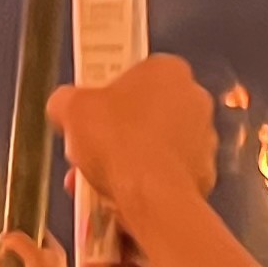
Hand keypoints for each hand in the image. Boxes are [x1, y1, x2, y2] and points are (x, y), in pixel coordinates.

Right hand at [49, 58, 216, 239]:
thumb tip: (63, 105)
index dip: (107, 95)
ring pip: (155, 147)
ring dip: (128, 161)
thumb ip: (66, 100)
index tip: (90, 113)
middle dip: (116, 134)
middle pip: (144, 114)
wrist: (151, 196)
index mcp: (168, 71)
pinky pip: (167, 175)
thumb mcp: (71, 109)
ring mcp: (204, 138)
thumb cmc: (119, 142)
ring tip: (96, 181)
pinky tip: (120, 196)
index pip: (135, 75)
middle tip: (90, 150)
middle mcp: (194, 100)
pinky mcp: (204, 173)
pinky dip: (146, 184)